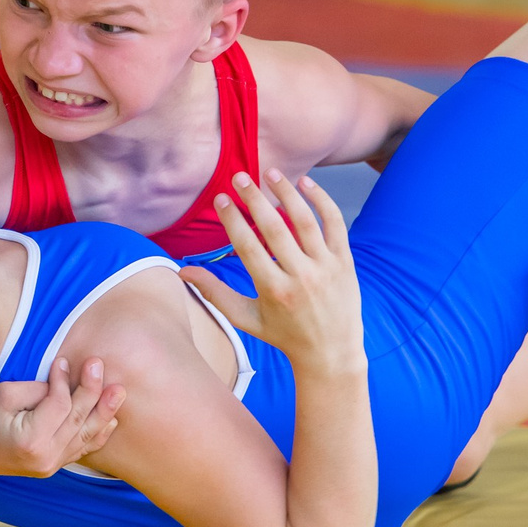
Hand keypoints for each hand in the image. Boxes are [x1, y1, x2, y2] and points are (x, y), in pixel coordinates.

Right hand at [0, 355, 124, 477]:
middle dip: (92, 390)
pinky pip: (82, 449)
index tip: (61, 361)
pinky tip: (111, 419)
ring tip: (119, 392)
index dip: (63, 380)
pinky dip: (98, 434)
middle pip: (78, 419)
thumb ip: (37, 389)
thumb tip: (63, 382)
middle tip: (99, 365)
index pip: (60, 404)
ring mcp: (52, 466)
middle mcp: (47, 458)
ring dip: (105, 412)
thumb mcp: (4, 396)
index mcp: (32, 441)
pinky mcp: (54, 466)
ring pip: (86, 436)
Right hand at [183, 171, 364, 376]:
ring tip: (270, 173)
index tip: (220, 198)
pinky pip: (334, 223)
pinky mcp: (345, 261)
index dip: (232, 219)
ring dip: (287, 192)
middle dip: (254, 198)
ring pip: (305, 220)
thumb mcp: (246, 319)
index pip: (248, 245)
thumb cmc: (283, 335)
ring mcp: (325, 267)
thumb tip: (182, 270)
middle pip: (275, 227)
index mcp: (273, 291)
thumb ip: (214, 293)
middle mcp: (301, 276)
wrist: (331, 353)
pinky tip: (306, 183)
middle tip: (239, 176)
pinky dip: (321, 200)